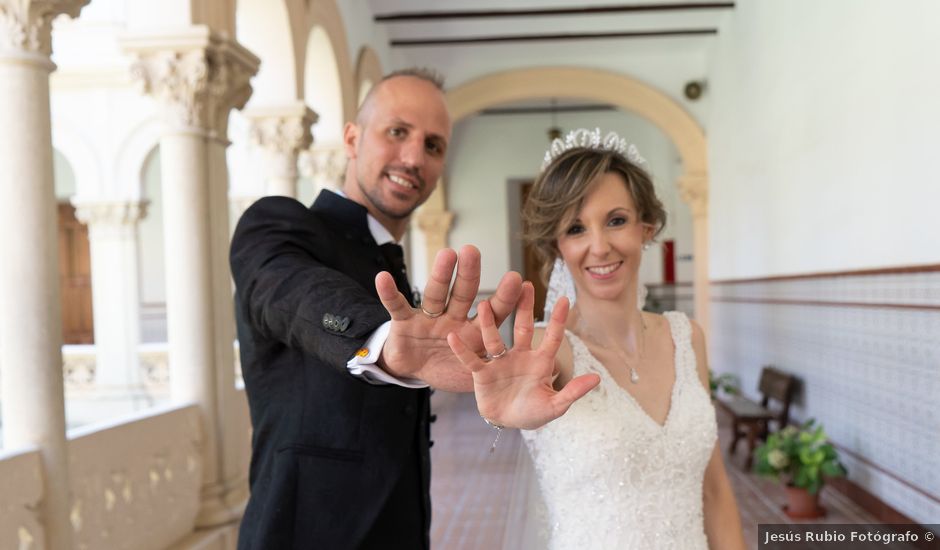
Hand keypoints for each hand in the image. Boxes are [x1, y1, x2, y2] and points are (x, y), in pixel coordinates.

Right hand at [375, 245, 522, 390]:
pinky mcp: (404, 322)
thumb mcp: (470, 374)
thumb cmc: (446, 367)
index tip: (517, 279)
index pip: (492, 311)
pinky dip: (389, 293)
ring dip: (440, 275)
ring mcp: (428, 317)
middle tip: (474, 251)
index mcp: (473, 331)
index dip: (504, 298)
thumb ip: (491, 372)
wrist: (412, 370)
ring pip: (435, 294)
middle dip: (470, 274)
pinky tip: (383, 277)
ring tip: (446, 254)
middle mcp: (452, 318)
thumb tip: (520, 375)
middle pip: (463, 294)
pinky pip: (396, 306)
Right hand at [447, 282, 599, 429]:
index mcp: (540, 362)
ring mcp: (500, 362)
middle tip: (524, 284)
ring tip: (484, 304)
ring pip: (495, 339)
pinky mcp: (482, 374)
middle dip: (524, 308)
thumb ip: (573, 392)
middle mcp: (520, 356)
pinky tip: (453, 337)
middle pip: (522, 328)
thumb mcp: (555, 406)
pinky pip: (471, 360)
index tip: (564, 299)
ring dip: (490, 323)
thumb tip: (597, 378)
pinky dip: (462, 350)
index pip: (552, 338)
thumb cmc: (533, 412)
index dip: (558, 320)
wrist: (507, 422)